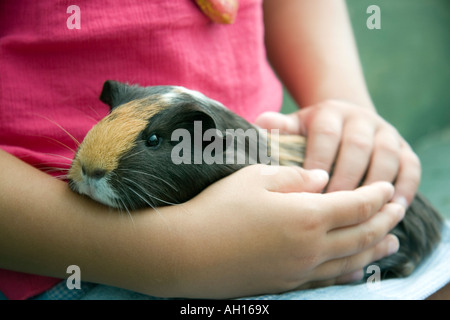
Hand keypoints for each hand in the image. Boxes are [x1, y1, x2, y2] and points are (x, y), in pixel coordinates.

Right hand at [175, 164, 402, 297]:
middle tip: (399, 210)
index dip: (374, 196)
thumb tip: (323, 179)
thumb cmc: (219, 208)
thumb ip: (295, 177)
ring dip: (375, 249)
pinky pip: (330, 279)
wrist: (186, 252)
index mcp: (307, 215)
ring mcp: (300, 270)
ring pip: (351, 259)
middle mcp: (311, 247)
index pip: (355, 204)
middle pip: (360, 234)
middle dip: (384, 221)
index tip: (387, 188)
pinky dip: (351, 272)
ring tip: (392, 242)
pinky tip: (358, 269)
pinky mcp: (286, 284)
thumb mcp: (256, 178)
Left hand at [254, 100, 420, 206]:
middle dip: (347, 179)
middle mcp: (360, 119)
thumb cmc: (312, 135)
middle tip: (335, 210)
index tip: (310, 191)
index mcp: (329, 113)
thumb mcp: (295, 128)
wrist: (345, 122)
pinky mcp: (404, 148)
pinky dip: (406, 187)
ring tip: (366, 214)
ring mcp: (385, 132)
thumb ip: (280, 128)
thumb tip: (261, 123)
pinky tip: (395, 209)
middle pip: (357, 147)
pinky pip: (410, 166)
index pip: (325, 135)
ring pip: (386, 156)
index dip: (318, 161)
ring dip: (377, 185)